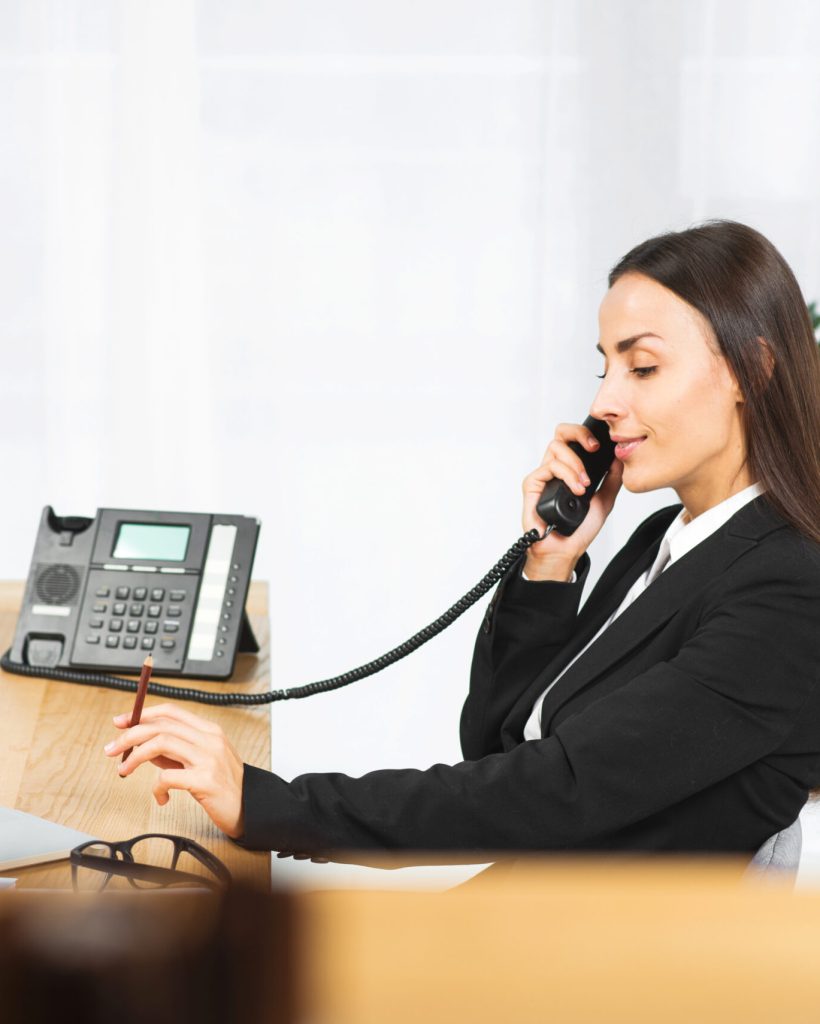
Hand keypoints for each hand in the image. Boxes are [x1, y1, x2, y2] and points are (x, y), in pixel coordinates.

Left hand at [104, 702, 244, 838]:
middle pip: (161, 726)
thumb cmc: (225, 786)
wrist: (251, 808)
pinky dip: (156, 788)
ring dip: (135, 756)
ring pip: (161, 743)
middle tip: (111, 749)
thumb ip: (175, 751)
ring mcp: (209, 758)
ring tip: (124, 770)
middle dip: (129, 735)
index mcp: (209, 730)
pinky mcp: (205, 780)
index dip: (143, 714)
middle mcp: (210, 739)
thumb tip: (144, 744)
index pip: (171, 711)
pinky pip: (167, 777)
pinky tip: (161, 798)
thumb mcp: (201, 761)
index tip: (121, 722)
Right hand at [522, 422, 621, 580]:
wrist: (565, 549)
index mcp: (570, 468)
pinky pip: (548, 467)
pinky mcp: (532, 484)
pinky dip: (566, 476)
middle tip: (593, 448)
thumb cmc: (579, 529)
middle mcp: (555, 468)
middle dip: (579, 433)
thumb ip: (612, 479)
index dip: (585, 433)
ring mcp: (543, 475)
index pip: (573, 438)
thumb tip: (619, 458)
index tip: (601, 445)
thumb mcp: (605, 500)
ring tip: (584, 484)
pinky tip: (575, 491)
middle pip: (561, 433)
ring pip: (556, 447)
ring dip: (576, 464)